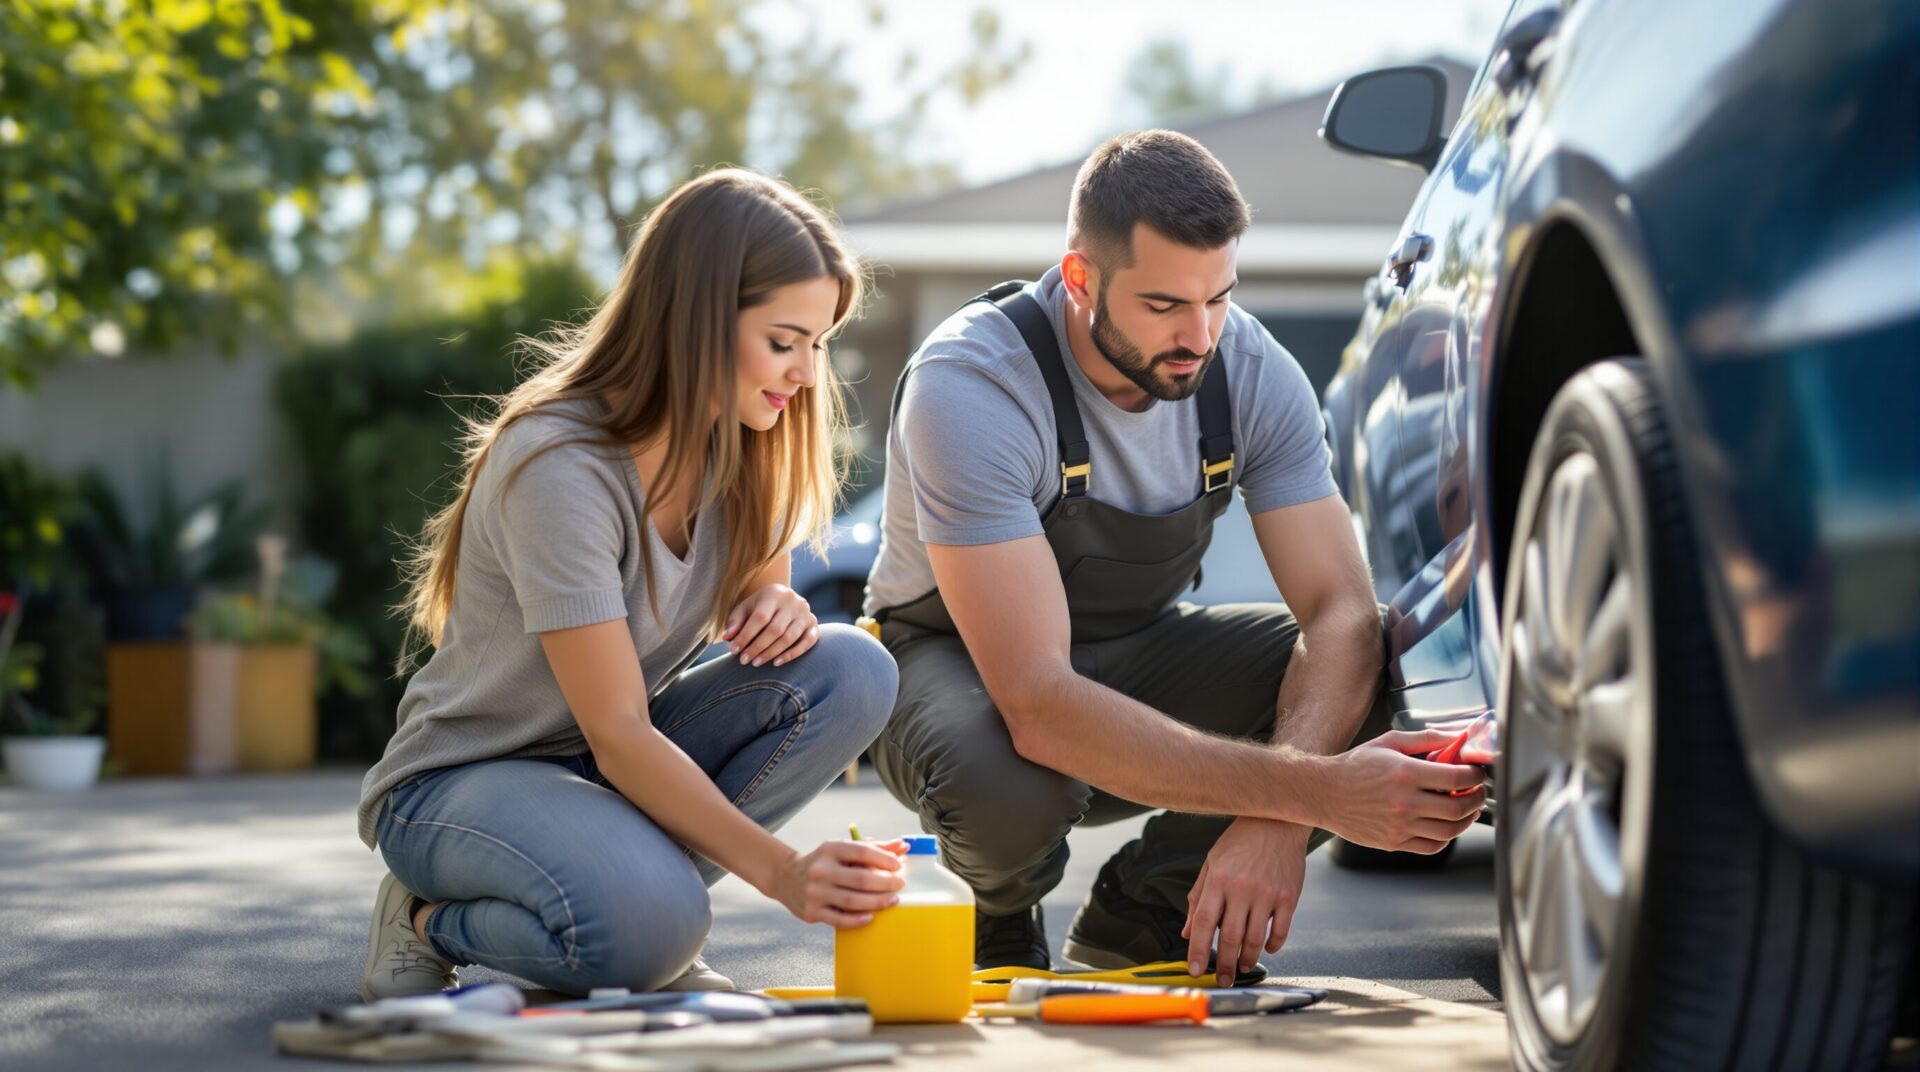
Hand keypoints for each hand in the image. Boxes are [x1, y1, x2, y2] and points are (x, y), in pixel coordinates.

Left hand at [721, 584, 818, 667]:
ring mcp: (806, 612)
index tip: (734, 651)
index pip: (760, 618)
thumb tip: (728, 638)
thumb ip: (735, 622)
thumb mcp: (745, 609)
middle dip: (757, 647)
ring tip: (756, 663)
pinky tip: (777, 662)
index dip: (746, 636)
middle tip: (744, 661)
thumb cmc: (760, 607)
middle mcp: (793, 601)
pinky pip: (808, 642)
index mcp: (774, 593)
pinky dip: (793, 654)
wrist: (782, 600)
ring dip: (772, 653)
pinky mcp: (813, 624)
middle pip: (775, 629)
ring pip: (790, 637)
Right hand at [768, 840, 904, 927]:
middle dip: (886, 883)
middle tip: (900, 885)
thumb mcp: (843, 850)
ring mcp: (815, 892)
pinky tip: (871, 917)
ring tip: (892, 900)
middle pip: (861, 878)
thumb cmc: (825, 863)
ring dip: (877, 902)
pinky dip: (857, 920)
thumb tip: (903, 847)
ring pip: (853, 901)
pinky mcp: (812, 912)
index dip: (884, 859)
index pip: (862, 852)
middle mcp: (821, 870)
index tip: (898, 866)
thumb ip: (874, 848)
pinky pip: (839, 919)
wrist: (787, 878)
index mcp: (830, 849)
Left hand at [1183, 818, 1308, 985]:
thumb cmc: (1240, 841)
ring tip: (1242, 968)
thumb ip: (1199, 897)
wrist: (1277, 820)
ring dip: (1247, 959)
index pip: (1202, 922)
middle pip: (1229, 937)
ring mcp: (1267, 894)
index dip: (1196, 950)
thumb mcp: (1212, 863)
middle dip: (1223, 964)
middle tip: (1222, 980)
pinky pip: (1281, 931)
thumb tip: (1187, 932)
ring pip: (1255, 939)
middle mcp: (1242, 888)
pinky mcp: (1289, 897)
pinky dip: (1273, 945)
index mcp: (1218, 880)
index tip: (1194, 970)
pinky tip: (1266, 950)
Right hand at [1319, 729, 1486, 851]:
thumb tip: (1458, 735)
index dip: (1475, 775)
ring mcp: (1399, 826)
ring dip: (1466, 819)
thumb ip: (1427, 739)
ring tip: (1467, 808)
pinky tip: (1445, 825)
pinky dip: (1447, 837)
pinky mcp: (1394, 842)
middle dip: (1477, 798)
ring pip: (1449, 831)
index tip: (1476, 772)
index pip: (1456, 778)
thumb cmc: (1355, 766)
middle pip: (1458, 808)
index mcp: (1404, 773)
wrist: (1324, 793)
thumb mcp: (1389, 742)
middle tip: (1478, 790)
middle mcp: (1403, 802)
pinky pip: (1432, 846)